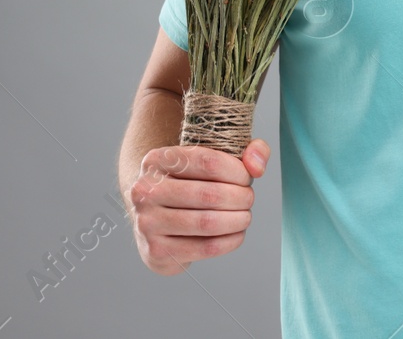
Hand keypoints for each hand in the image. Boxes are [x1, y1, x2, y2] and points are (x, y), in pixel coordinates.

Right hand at [126, 138, 270, 274]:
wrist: (155, 219)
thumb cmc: (189, 184)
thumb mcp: (210, 158)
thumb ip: (244, 151)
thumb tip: (257, 166)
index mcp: (157, 160)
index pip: (208, 161)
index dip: (238, 171)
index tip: (247, 177)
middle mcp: (145, 191)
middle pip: (210, 194)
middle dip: (241, 197)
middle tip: (248, 199)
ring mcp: (147, 223)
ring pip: (208, 223)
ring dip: (238, 220)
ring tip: (244, 216)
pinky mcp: (156, 251)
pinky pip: (205, 247)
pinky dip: (230, 241)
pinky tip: (236, 233)